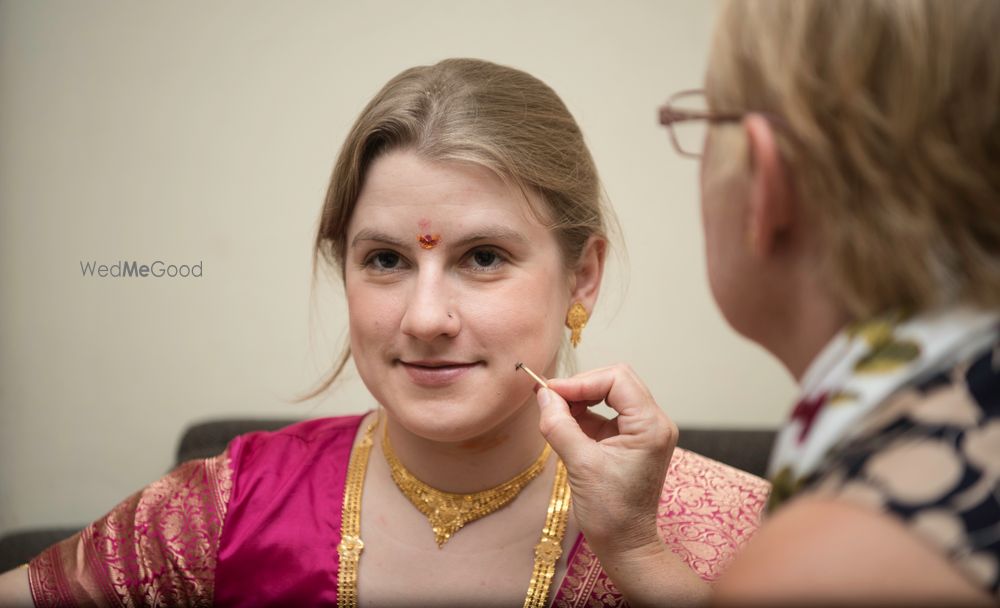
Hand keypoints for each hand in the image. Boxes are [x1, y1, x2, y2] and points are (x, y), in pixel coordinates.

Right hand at [537, 364, 677, 558]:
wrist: (626, 546)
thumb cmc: (611, 513)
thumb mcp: (580, 465)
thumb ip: (560, 425)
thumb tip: (542, 394)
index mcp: (651, 426)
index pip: (617, 379)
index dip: (580, 381)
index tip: (550, 392)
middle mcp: (653, 423)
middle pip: (615, 381)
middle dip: (580, 387)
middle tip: (549, 399)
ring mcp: (644, 432)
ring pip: (609, 395)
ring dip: (579, 400)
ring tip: (554, 413)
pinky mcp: (631, 442)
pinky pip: (606, 415)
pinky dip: (583, 415)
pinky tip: (564, 425)